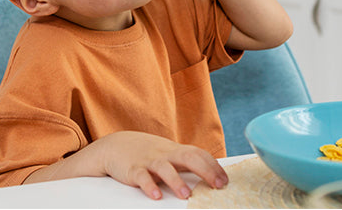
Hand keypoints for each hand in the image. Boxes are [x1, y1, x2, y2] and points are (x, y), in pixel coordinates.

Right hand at [24, 130, 228, 200]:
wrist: (115, 146)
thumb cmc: (148, 153)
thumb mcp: (168, 154)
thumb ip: (185, 162)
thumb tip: (211, 174)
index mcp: (176, 150)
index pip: (199, 154)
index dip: (214, 166)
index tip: (225, 180)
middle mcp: (165, 154)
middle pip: (188, 157)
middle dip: (205, 170)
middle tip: (217, 185)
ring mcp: (149, 161)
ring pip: (164, 168)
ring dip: (175, 181)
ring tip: (185, 194)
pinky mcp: (133, 170)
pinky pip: (141, 177)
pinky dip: (149, 186)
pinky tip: (156, 196)